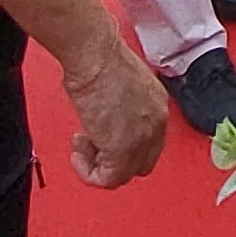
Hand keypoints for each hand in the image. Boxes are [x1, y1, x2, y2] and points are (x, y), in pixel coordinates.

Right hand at [60, 40, 170, 187]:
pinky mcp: (123, 152)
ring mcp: (142, 139)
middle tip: (91, 145)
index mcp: (157, 105)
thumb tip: (106, 117)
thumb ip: (120, 106)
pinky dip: (89, 174)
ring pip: (124, 174)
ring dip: (97, 165)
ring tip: (81, 146)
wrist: (95, 57)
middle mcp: (155, 124)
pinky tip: (78, 156)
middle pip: (141, 162)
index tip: (103, 137)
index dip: (124, 145)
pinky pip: (108, 179)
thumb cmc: (100, 59)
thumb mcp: (119, 85)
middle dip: (113, 159)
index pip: (150, 141)